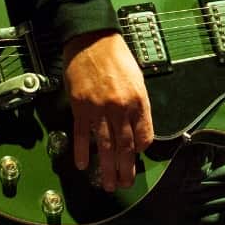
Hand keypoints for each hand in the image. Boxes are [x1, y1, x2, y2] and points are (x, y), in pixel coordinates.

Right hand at [62, 29, 154, 191]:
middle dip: (126, 169)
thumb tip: (137, 128)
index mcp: (138, 100)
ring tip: (108, 184)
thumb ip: (138, 105)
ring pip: (105, 146)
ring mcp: (99, 109)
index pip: (144, 135)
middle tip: (124, 184)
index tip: (136, 158)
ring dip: (107, 168)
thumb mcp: (137, 79)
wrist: (92, 40)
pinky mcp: (80, 107)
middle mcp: (120, 107)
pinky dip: (82, 152)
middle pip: (125, 146)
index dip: (141, 151)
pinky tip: (83, 165)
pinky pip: (82, 135)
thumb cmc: (117, 57)